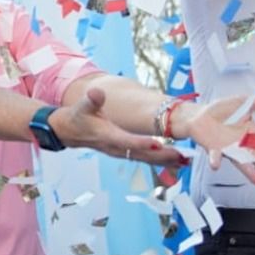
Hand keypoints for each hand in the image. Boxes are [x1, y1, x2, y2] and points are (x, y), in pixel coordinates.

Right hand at [49, 88, 187, 168]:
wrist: (69, 131)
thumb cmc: (77, 118)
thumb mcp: (82, 107)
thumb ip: (91, 100)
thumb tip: (96, 92)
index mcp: (107, 135)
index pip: (126, 141)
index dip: (141, 143)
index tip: (157, 143)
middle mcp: (115, 148)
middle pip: (141, 154)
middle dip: (162, 157)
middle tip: (181, 157)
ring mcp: (120, 152)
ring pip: (145, 159)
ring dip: (165, 161)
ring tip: (185, 161)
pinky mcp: (124, 152)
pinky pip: (144, 158)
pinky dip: (159, 160)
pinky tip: (175, 160)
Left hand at [174, 93, 254, 183]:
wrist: (199, 114)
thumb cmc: (222, 111)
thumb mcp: (246, 102)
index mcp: (252, 133)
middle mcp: (242, 144)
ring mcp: (228, 148)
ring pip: (241, 161)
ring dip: (248, 170)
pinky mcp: (213, 148)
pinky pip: (215, 156)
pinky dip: (216, 161)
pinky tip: (216, 165)